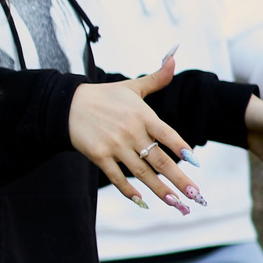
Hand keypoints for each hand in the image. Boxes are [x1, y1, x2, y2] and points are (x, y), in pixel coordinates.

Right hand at [67, 55, 199, 212]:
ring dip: (160, 191)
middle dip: (180, 180)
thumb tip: (173, 57)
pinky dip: (129, 191)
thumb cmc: (104, 96)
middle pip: (160, 161)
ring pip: (142, 172)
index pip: (168, 135)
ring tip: (176, 205)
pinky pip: (116, 176)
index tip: (195, 163)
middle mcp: (131, 132)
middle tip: (197, 196)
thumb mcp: (131, 87)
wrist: (66, 104)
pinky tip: (141, 202)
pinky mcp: (98, 156)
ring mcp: (114, 146)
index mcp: (142, 115)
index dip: (182, 148)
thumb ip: (156, 78)